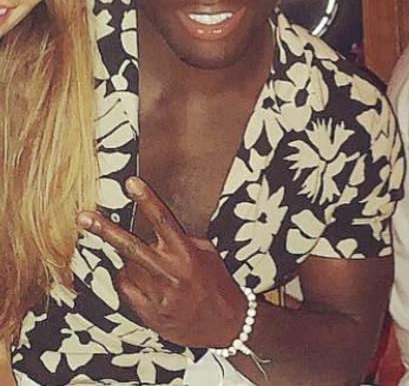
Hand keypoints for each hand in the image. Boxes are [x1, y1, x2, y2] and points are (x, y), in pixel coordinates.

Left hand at [78, 177, 245, 347]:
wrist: (225, 325)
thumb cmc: (217, 284)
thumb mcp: (207, 254)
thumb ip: (182, 240)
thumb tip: (155, 226)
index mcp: (186, 254)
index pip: (162, 220)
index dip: (146, 200)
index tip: (131, 183)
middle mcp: (170, 273)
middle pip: (130, 246)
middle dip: (105, 230)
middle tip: (83, 217)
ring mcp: (158, 296)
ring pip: (127, 269)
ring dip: (131, 263)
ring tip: (150, 267)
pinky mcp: (150, 314)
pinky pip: (127, 290)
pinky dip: (130, 281)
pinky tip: (144, 282)